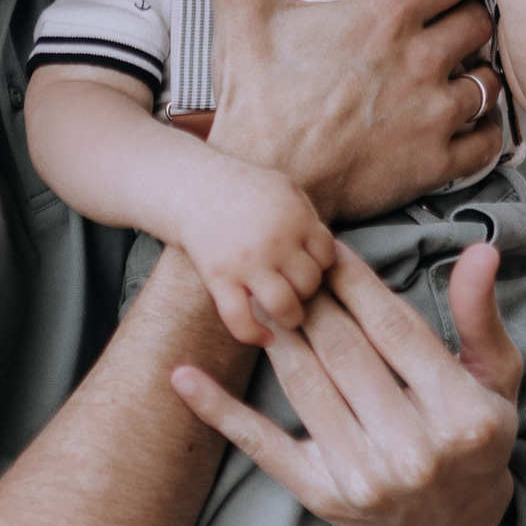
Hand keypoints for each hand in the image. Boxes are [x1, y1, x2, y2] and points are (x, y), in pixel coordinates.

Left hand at [170, 241, 520, 525]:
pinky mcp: (321, 496)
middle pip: (344, 351)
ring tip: (251, 291)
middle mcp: (413, 451)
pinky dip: (219, 409)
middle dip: (310, 299)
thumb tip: (481, 249)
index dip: (355, 281)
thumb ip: (480, 314)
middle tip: (284, 261)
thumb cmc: (477, 437)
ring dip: (273, 332)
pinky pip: (262, 444)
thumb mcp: (497, 378)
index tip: (327, 248)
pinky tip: (184, 376)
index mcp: (461, 416)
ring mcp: (364, 477)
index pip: (394, 329)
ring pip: (305, 384)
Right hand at [177, 159, 340, 345]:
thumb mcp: (285, 189)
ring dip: (291, 317)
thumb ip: (310, 218)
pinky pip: (239, 320)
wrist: (195, 188)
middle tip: (296, 288)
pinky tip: (265, 338)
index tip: (308, 266)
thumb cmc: (245, 189)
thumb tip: (330, 255)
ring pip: (284, 306)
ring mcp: (246, 263)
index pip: (327, 256)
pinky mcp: (218, 279)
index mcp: (295, 217)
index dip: (321, 265)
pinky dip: (254, 336)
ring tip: (288, 315)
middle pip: (309, 283)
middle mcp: (274, 241)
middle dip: (306, 290)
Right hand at [206, 0, 504, 220]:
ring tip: (457, 74)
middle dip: (467, 19)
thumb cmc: (253, 97)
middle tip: (449, 26)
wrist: (260, 179)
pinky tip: (463, 124)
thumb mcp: (240, 8)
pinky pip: (489, 139)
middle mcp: (422, 59)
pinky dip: (482, 130)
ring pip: (491, 79)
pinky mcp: (435, 163)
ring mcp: (434, 114)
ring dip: (477, 73)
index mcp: (385, 15)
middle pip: (480, 21)